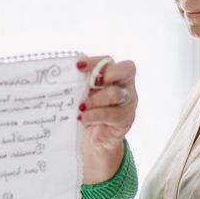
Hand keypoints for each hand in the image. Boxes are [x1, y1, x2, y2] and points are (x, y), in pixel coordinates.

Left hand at [77, 56, 136, 183]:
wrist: (94, 138)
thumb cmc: (89, 109)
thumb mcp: (85, 93)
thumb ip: (83, 81)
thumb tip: (70, 68)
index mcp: (115, 74)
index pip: (110, 60)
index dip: (96, 61)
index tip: (78, 66)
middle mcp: (126, 85)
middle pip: (124, 70)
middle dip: (103, 75)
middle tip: (91, 84)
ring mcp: (128, 102)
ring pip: (115, 93)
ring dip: (94, 99)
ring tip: (81, 107)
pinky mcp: (126, 119)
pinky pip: (111, 114)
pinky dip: (94, 115)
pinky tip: (83, 118)